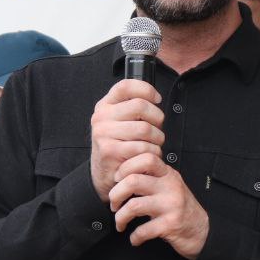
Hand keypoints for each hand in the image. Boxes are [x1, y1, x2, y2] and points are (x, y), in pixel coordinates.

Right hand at [90, 79, 164, 202]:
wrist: (103, 173)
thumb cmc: (118, 144)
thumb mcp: (120, 121)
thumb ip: (132, 107)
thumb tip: (155, 99)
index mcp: (105, 105)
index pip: (126, 86)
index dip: (146, 89)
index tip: (157, 99)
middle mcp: (101, 117)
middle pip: (140, 106)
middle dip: (157, 118)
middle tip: (157, 128)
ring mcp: (104, 133)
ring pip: (145, 129)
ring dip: (157, 139)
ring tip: (153, 144)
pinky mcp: (110, 151)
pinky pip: (142, 148)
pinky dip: (152, 153)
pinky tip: (148, 155)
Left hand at [109, 152, 209, 259]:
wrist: (202, 230)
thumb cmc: (180, 208)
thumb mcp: (169, 186)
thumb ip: (152, 177)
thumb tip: (122, 173)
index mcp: (168, 174)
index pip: (145, 158)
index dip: (125, 167)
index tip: (117, 179)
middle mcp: (170, 186)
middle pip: (133, 180)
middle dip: (115, 194)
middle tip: (113, 204)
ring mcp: (171, 205)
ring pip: (133, 205)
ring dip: (120, 217)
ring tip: (120, 223)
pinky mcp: (171, 224)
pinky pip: (143, 230)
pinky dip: (134, 237)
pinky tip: (134, 238)